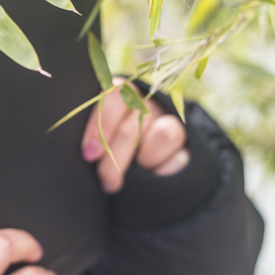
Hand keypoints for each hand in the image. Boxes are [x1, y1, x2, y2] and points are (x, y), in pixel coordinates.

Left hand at [81, 77, 189, 192]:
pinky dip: (162, 173)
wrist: (146, 179)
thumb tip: (87, 149)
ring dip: (144, 160)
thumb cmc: (109, 155)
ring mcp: (171, 124)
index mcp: (122, 96)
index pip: (114, 96)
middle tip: (105, 178)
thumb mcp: (98, 143)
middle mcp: (147, 105)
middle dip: (115, 157)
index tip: (89, 153)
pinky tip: (154, 176)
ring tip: (134, 172)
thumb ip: (93, 136)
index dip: (101, 124)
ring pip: (162, 134)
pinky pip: (178, 159)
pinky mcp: (187, 148)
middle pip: (132, 125)